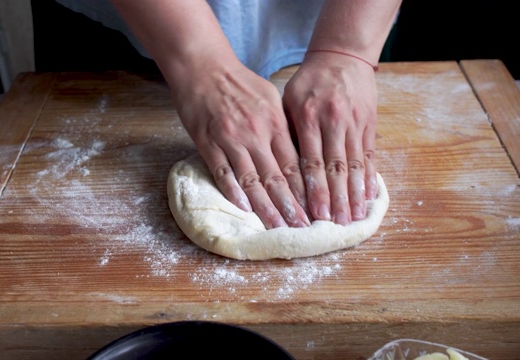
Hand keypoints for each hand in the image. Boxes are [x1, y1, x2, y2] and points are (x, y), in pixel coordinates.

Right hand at [174, 61, 309, 228]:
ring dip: (266, 207)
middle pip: (277, 177)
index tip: (316, 209)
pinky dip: (234, 192)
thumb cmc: (238, 82)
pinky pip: (223, 173)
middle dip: (291, 206)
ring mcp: (232, 140)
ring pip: (252, 181)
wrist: (203, 67)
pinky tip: (244, 209)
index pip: (295, 164)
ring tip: (277, 227)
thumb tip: (298, 150)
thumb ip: (283, 124)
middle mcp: (256, 134)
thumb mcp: (270, 97)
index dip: (306, 190)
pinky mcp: (209, 144)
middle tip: (302, 229)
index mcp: (275, 123)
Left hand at [283, 52, 378, 223]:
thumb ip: (287, 132)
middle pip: (335, 169)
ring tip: (354, 219)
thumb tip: (280, 170)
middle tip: (336, 226)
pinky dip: (370, 178)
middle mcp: (334, 123)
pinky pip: (371, 156)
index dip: (314, 190)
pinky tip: (370, 197)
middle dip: (336, 200)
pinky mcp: (369, 124)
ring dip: (355, 195)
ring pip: (356, 166)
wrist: (342, 56)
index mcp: (309, 118)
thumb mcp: (289, 100)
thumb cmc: (309, 81)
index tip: (314, 214)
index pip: (311, 162)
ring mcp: (355, 124)